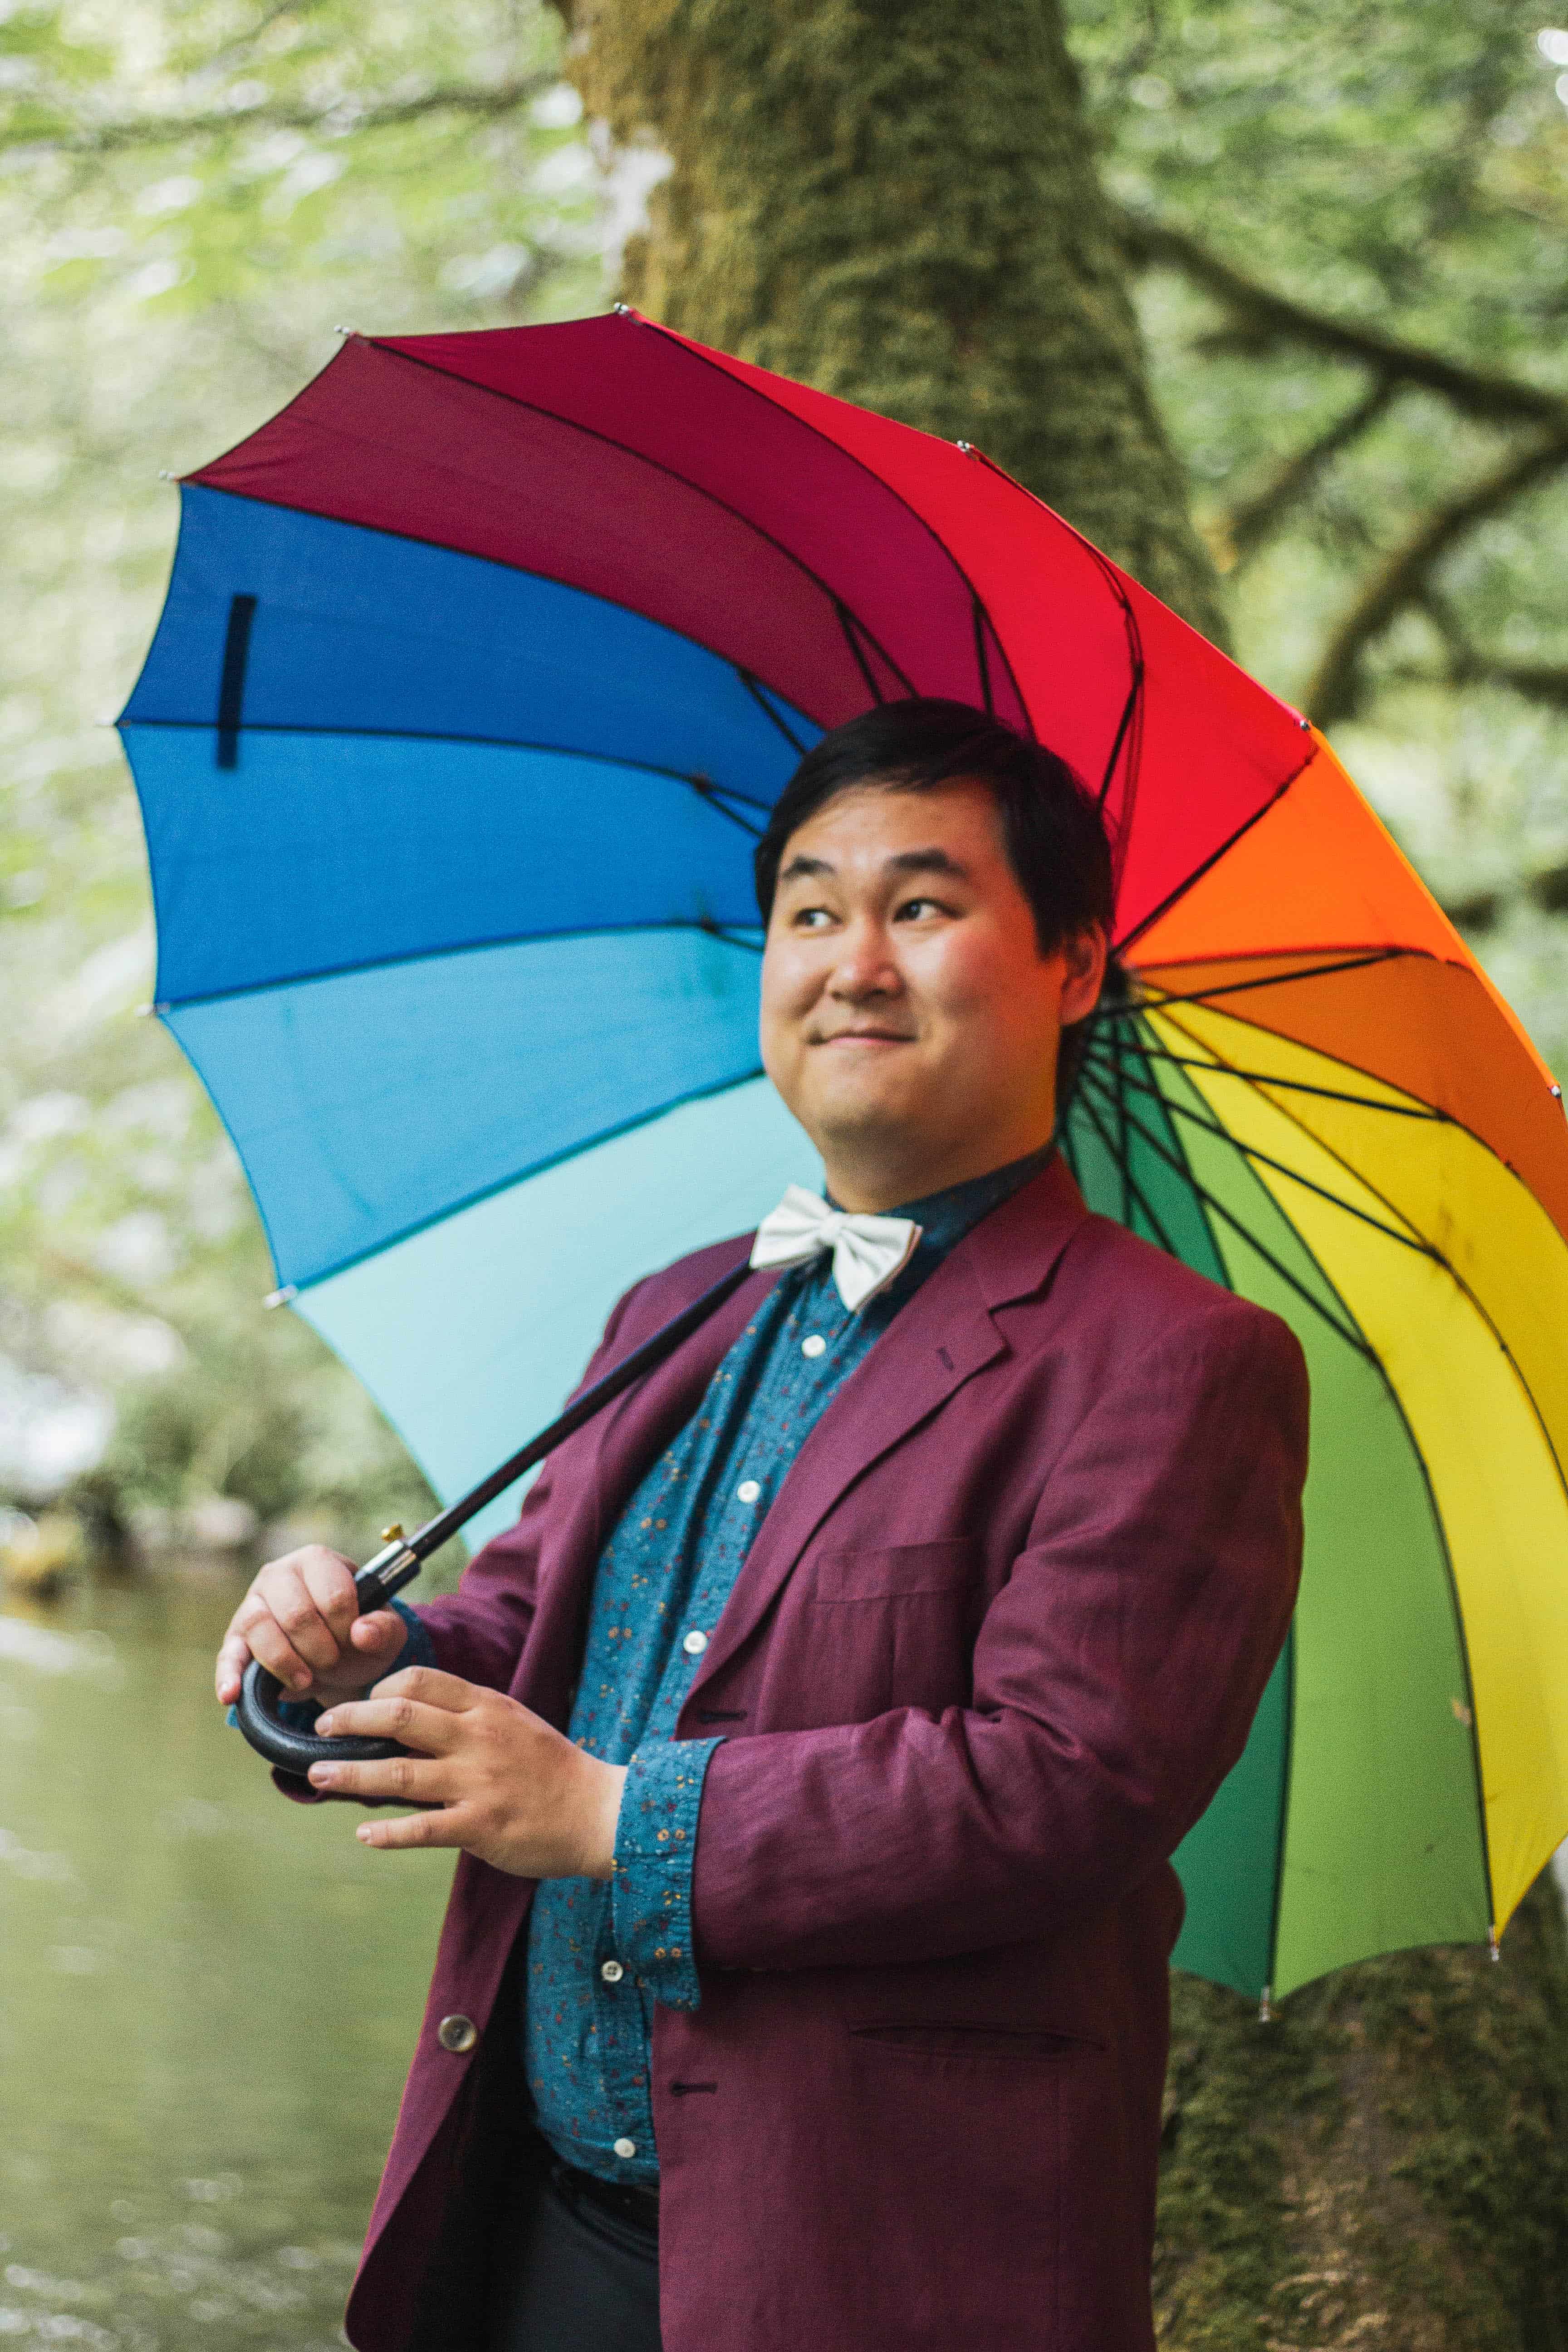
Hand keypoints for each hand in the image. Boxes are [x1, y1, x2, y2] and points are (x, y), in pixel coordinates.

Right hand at [215, 1544, 408, 1707]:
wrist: (337, 1660)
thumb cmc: (360, 1635)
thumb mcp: (386, 1632)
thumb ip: (384, 1628)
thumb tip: (362, 1633)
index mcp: (318, 1561)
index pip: (333, 1594)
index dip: (347, 1628)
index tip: (353, 1642)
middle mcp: (280, 1574)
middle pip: (296, 1612)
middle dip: (320, 1648)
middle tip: (332, 1662)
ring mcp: (252, 1604)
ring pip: (260, 1627)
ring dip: (286, 1662)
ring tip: (306, 1680)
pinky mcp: (235, 1638)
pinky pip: (228, 1655)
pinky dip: (229, 1676)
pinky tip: (232, 1694)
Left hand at [305, 1667, 627, 1878]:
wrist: (599, 1811)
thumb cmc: (551, 1768)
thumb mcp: (512, 1723)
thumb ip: (466, 1718)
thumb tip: (407, 1721)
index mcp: (487, 1708)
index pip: (421, 1681)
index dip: (380, 1689)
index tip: (359, 1704)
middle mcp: (478, 1738)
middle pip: (400, 1718)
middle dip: (350, 1720)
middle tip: (321, 1728)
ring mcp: (479, 1782)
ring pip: (399, 1773)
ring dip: (351, 1774)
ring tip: (320, 1775)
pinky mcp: (481, 1826)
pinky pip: (423, 1828)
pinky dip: (388, 1832)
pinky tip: (365, 1834)